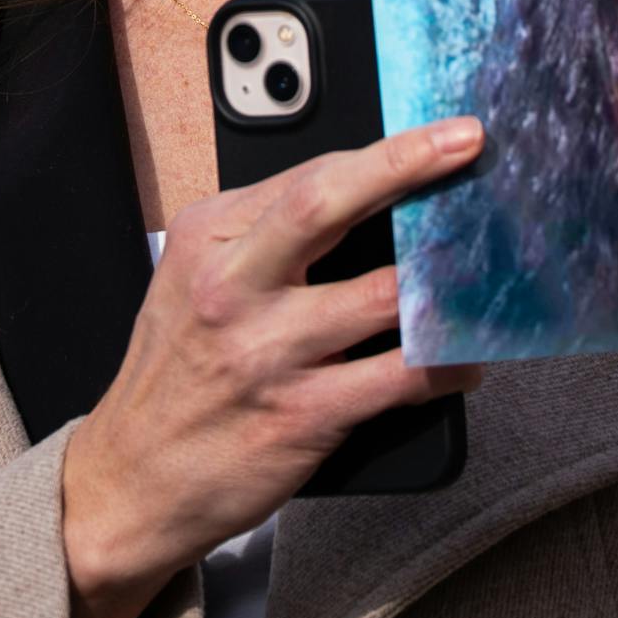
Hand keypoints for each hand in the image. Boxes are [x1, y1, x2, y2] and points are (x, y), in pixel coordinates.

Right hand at [60, 117, 485, 617]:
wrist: (131, 482)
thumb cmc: (176, 374)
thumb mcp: (191, 282)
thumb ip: (261, 241)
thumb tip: (364, 201)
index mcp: (208, 241)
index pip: (306, 177)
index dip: (383, 153)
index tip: (440, 135)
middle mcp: (232, 287)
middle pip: (327, 205)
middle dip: (405, 167)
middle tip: (466, 148)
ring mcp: (268, 352)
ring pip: (381, 295)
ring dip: (445, 281)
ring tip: (486, 268)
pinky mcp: (301, 415)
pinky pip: (397, 378)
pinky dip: (444, 364)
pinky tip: (466, 358)